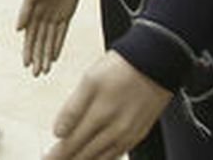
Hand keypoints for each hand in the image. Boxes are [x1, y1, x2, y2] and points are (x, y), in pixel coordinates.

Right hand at [17, 0, 80, 75]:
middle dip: (38, 58)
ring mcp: (54, 17)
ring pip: (50, 41)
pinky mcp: (66, 15)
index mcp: (32, 13)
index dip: (28, 51)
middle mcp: (42, 18)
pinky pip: (61, 34)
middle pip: (40, 42)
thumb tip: (18, 30)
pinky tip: (55, 56)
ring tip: (45, 70)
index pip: (30, 37)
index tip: (26, 64)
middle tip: (37, 74)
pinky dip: (58, 45)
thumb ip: (25, 12)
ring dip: (47, 55)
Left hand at [45, 51, 171, 159]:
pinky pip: (116, 155)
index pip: (71, 145)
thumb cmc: (121, 67)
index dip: (55, 156)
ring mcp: (128, 136)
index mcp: (99, 116)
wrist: (157, 62)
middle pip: (84, 156)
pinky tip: (95, 159)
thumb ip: (72, 108)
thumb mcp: (90, 80)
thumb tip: (58, 133)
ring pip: (101, 159)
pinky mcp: (139, 135)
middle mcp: (115, 132)